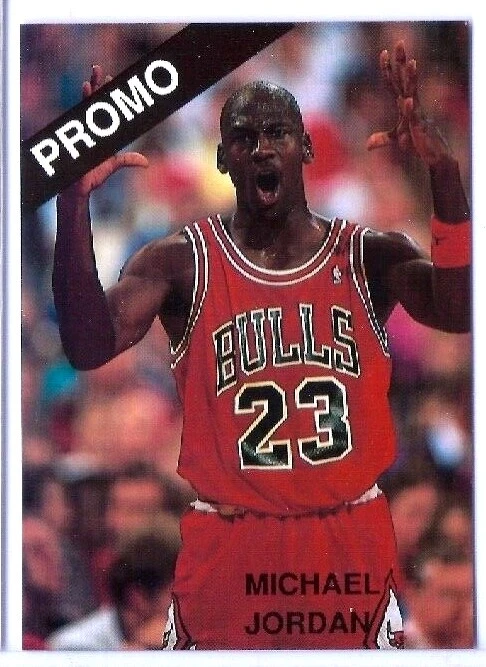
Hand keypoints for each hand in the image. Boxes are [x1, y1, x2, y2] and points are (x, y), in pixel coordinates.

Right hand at [62, 65, 147, 198]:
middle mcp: (91, 127)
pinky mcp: (80, 132)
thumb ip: (128, 160)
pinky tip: (87, 87)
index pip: (103, 109)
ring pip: (88, 103)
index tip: (112, 80)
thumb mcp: (113, 165)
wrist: (79, 188)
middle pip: (95, 102)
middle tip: (99, 68)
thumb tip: (146, 162)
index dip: (108, 94)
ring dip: (93, 86)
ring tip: (95, 72)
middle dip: (97, 84)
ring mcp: (84, 128)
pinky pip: (82, 113)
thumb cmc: (92, 177)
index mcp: (100, 132)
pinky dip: (85, 100)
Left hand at [366, 41, 450, 165]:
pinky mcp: (420, 126)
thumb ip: (382, 139)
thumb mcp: (397, 140)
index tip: (383, 52)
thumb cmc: (417, 143)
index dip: (388, 69)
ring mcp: (416, 113)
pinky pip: (414, 116)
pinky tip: (407, 100)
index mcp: (404, 103)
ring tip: (411, 63)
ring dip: (412, 79)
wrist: (433, 155)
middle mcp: (411, 104)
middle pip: (405, 80)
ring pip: (413, 92)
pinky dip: (410, 109)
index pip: (394, 83)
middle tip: (400, 43)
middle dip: (402, 62)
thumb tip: (368, 145)